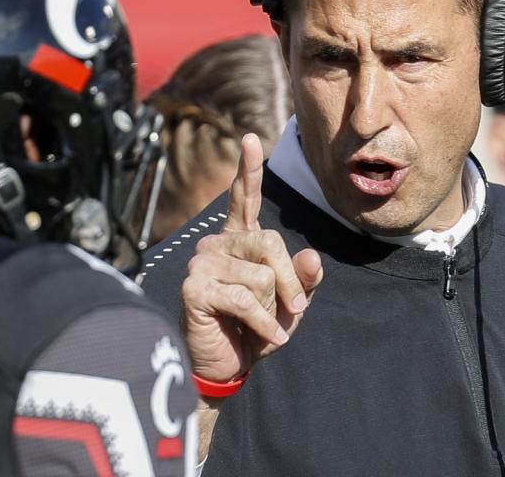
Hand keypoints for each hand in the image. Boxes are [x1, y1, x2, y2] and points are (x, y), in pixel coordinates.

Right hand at [181, 133, 322, 382]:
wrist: (229, 366)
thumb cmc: (258, 329)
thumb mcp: (291, 303)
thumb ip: (303, 278)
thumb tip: (310, 256)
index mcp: (239, 239)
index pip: (244, 198)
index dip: (248, 169)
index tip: (251, 139)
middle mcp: (217, 243)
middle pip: (270, 244)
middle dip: (289, 282)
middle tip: (293, 311)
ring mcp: (202, 262)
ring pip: (261, 275)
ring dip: (273, 307)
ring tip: (263, 324)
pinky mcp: (194, 286)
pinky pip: (246, 299)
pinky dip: (265, 324)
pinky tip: (264, 338)